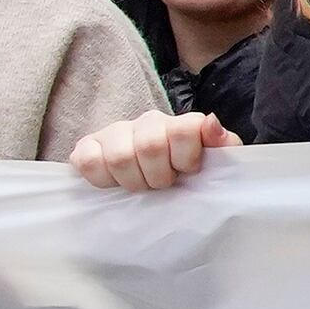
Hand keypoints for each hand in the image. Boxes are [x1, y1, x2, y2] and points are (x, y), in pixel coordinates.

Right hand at [70, 111, 234, 191]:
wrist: (156, 182)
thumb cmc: (188, 174)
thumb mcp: (216, 163)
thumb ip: (223, 145)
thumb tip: (210, 122)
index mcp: (180, 124)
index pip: (183, 129)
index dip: (186, 158)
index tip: (189, 171)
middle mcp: (147, 122)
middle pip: (149, 147)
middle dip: (159, 176)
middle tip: (162, 184)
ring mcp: (115, 132)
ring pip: (118, 156)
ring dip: (133, 181)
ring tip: (141, 185)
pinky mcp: (88, 147)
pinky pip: (86, 160)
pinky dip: (102, 178)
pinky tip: (115, 182)